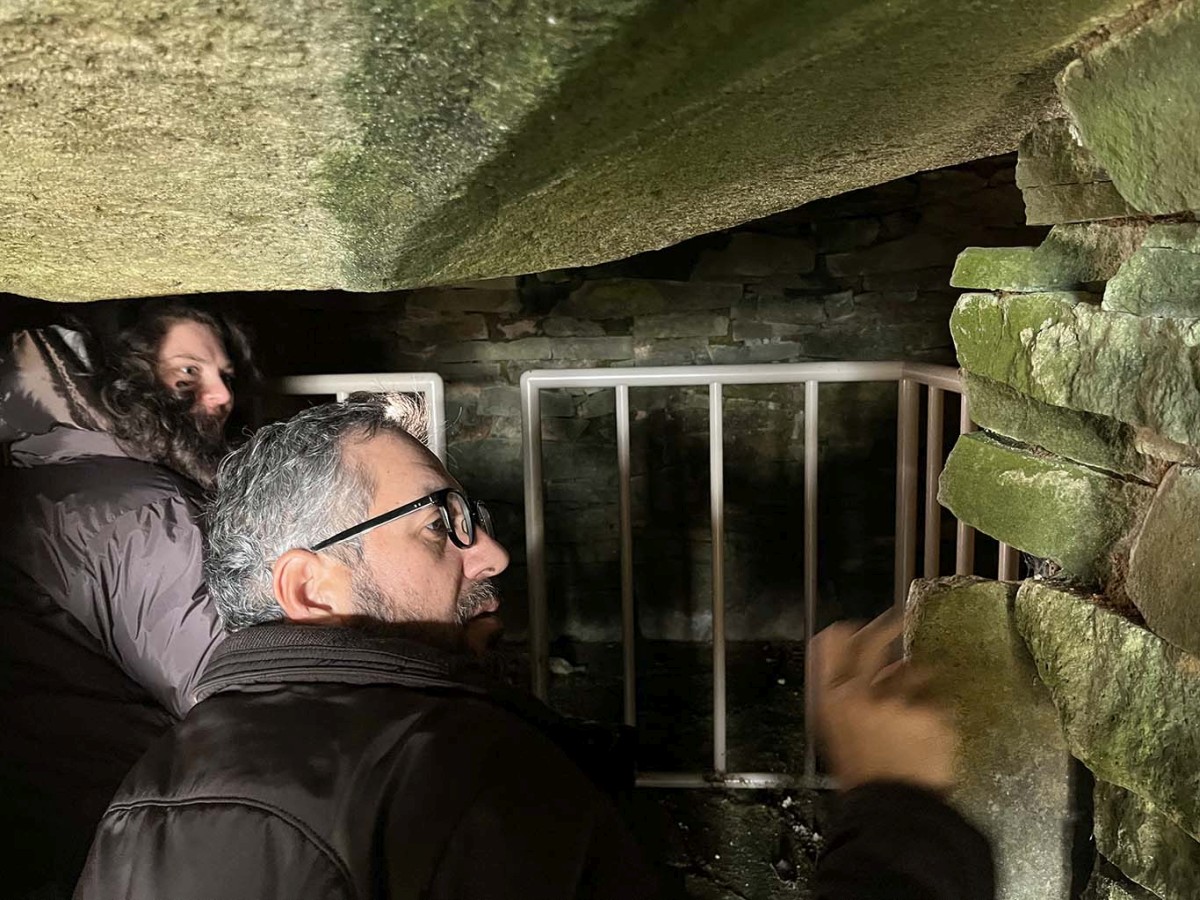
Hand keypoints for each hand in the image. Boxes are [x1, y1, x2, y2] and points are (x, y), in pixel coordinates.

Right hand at [809, 611, 957, 793]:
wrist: (894, 812)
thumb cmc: (862, 776)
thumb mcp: (836, 734)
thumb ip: (842, 697)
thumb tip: (857, 671)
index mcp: (831, 699)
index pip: (832, 643)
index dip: (846, 630)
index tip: (857, 626)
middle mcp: (861, 693)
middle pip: (873, 641)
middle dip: (888, 626)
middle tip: (900, 619)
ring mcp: (898, 701)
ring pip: (912, 670)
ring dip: (917, 679)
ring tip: (916, 708)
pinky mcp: (931, 713)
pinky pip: (938, 698)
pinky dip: (938, 709)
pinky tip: (932, 730)